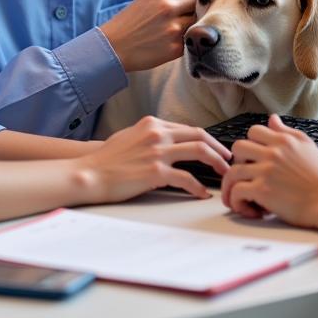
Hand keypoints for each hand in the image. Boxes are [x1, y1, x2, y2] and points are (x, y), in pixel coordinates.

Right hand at [77, 116, 230, 202]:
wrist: (88, 173)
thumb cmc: (106, 159)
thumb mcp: (130, 136)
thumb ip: (150, 135)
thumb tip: (166, 141)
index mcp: (152, 124)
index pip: (188, 128)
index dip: (206, 139)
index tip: (216, 148)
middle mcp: (158, 134)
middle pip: (199, 136)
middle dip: (218, 148)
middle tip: (228, 159)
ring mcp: (157, 152)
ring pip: (199, 152)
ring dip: (216, 163)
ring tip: (224, 174)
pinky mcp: (155, 172)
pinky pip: (186, 179)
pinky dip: (198, 186)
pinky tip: (202, 193)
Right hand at [99, 0, 202, 71]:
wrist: (113, 47)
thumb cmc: (131, 22)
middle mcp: (169, 7)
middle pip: (200, 1)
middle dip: (199, 6)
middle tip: (192, 12)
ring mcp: (173, 28)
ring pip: (198, 21)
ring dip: (194, 24)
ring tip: (182, 27)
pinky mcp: (175, 47)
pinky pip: (191, 39)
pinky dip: (187, 39)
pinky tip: (174, 40)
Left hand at [220, 115, 317, 235]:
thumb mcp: (307, 146)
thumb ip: (286, 132)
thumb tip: (272, 119)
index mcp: (283, 140)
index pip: (253, 131)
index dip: (249, 145)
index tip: (251, 159)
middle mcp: (273, 152)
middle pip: (238, 147)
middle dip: (236, 162)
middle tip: (243, 176)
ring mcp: (266, 171)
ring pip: (233, 171)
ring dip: (230, 186)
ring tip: (236, 198)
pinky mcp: (263, 191)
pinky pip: (237, 192)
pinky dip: (237, 201)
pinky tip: (247, 209)